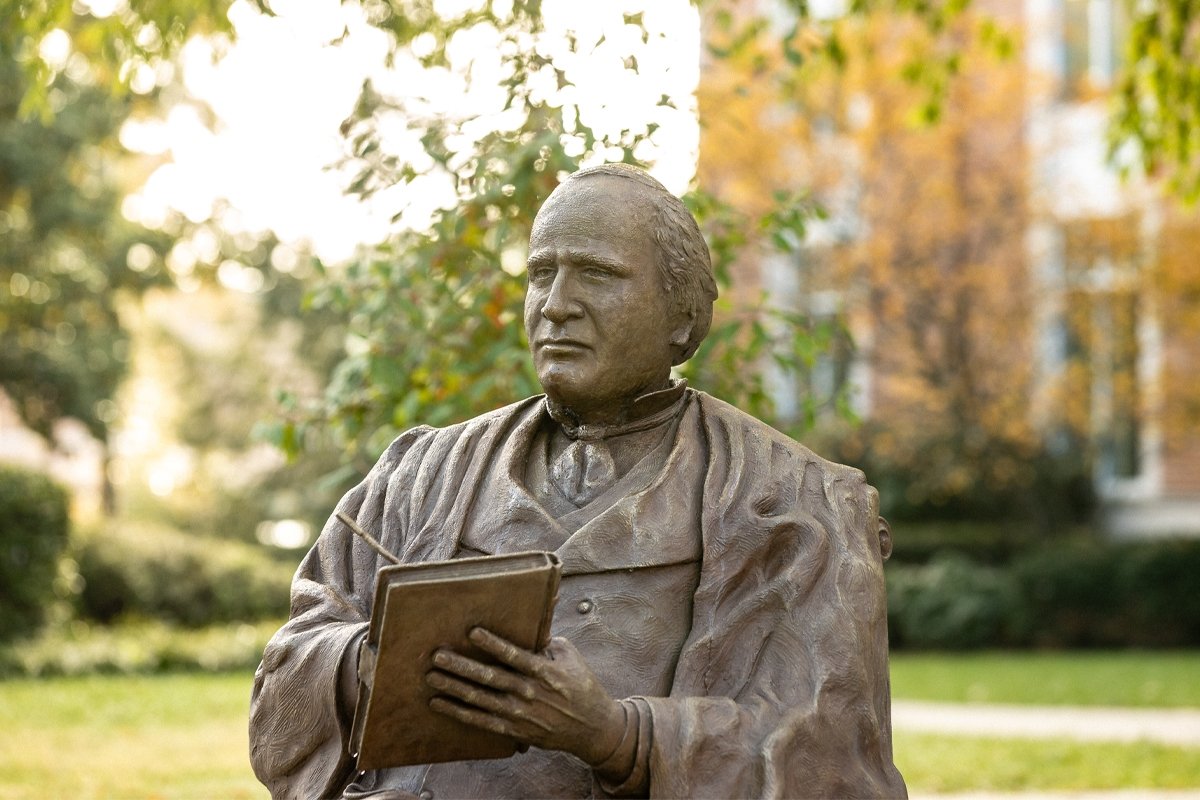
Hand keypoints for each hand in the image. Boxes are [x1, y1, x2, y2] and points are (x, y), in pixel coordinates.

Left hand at [425, 628, 625, 765]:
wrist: (592, 728)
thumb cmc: (581, 685)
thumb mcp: (571, 655)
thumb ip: (547, 640)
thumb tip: (529, 622)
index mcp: (544, 671)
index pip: (514, 655)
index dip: (493, 644)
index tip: (472, 632)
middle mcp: (529, 693)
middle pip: (490, 678)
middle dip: (461, 666)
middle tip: (438, 656)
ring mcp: (520, 714)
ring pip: (480, 700)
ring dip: (454, 688)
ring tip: (432, 676)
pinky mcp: (514, 730)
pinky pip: (481, 722)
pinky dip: (459, 713)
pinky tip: (439, 703)